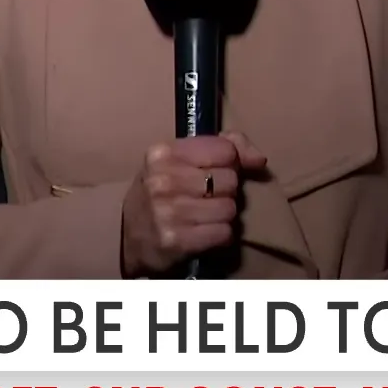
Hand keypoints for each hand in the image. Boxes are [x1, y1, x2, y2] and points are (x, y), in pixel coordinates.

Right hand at [120, 131, 267, 277]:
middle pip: (230, 180)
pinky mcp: (176, 240)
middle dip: (225, 191)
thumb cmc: (160, 193)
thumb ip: (223, 147)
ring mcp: (168, 211)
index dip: (229, 163)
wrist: (129, 239)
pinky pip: (224, 233)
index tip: (215, 172)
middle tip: (206, 198)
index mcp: (163, 153)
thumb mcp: (179, 161)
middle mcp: (163, 180)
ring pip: (230, 208)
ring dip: (223, 216)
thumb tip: (259, 160)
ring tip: (204, 217)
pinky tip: (204, 233)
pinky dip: (220, 235)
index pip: (225, 150)